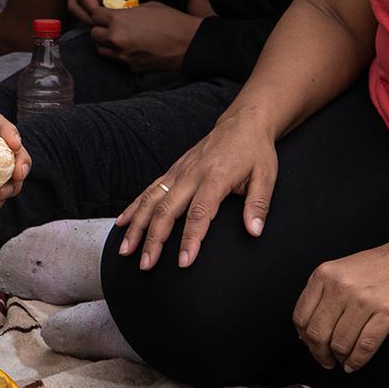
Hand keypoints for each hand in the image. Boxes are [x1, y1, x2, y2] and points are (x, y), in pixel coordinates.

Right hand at [69, 0, 155, 21]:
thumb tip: (116, 14)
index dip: (92, 10)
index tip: (106, 20)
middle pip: (74, 3)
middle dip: (87, 16)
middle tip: (103, 25)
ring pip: (81, 6)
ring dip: (92, 15)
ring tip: (108, 22)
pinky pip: (92, 3)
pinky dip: (99, 11)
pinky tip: (111, 16)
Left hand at [88, 1, 198, 72]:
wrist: (188, 42)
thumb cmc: (171, 21)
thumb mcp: (146, 6)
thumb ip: (127, 11)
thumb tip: (118, 13)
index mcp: (118, 20)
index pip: (94, 15)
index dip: (100, 13)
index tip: (105, 13)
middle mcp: (116, 39)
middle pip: (94, 34)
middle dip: (100, 29)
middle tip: (111, 25)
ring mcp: (123, 55)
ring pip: (101, 50)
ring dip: (106, 43)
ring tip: (119, 37)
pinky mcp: (131, 67)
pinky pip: (117, 60)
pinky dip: (120, 54)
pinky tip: (132, 47)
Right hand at [114, 110, 276, 270]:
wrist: (242, 122)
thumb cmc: (255, 150)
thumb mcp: (266, 175)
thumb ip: (259, 204)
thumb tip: (255, 231)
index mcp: (215, 177)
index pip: (199, 213)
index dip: (190, 239)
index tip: (184, 262)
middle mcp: (191, 174)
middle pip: (167, 210)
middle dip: (154, 239)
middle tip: (146, 265)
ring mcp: (178, 172)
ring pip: (151, 200)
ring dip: (136, 226)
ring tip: (125, 250)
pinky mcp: (173, 170)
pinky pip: (149, 190)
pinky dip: (133, 207)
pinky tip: (122, 223)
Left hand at [292, 237, 388, 373]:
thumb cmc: (374, 266)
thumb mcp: (339, 270)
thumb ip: (321, 294)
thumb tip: (306, 333)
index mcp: (324, 275)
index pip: (301, 317)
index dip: (304, 338)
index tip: (311, 346)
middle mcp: (340, 286)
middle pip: (317, 334)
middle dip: (319, 354)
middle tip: (326, 361)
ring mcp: (363, 299)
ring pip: (340, 343)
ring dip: (339, 359)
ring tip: (342, 361)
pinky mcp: (386, 311)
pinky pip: (365, 346)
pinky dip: (357, 361)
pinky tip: (354, 364)